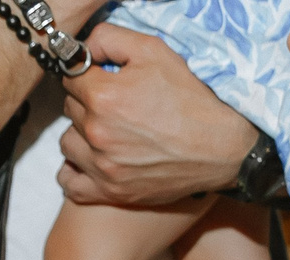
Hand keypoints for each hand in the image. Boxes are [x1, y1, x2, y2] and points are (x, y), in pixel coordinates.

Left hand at [59, 24, 255, 206]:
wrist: (221, 148)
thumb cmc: (191, 99)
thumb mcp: (154, 51)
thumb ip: (108, 39)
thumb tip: (83, 50)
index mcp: (103, 96)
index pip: (70, 77)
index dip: (88, 74)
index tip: (104, 79)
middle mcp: (98, 133)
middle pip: (70, 109)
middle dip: (88, 102)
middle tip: (116, 105)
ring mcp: (104, 166)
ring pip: (68, 143)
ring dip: (82, 135)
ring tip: (107, 132)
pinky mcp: (112, 191)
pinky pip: (71, 184)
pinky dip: (76, 173)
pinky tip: (91, 161)